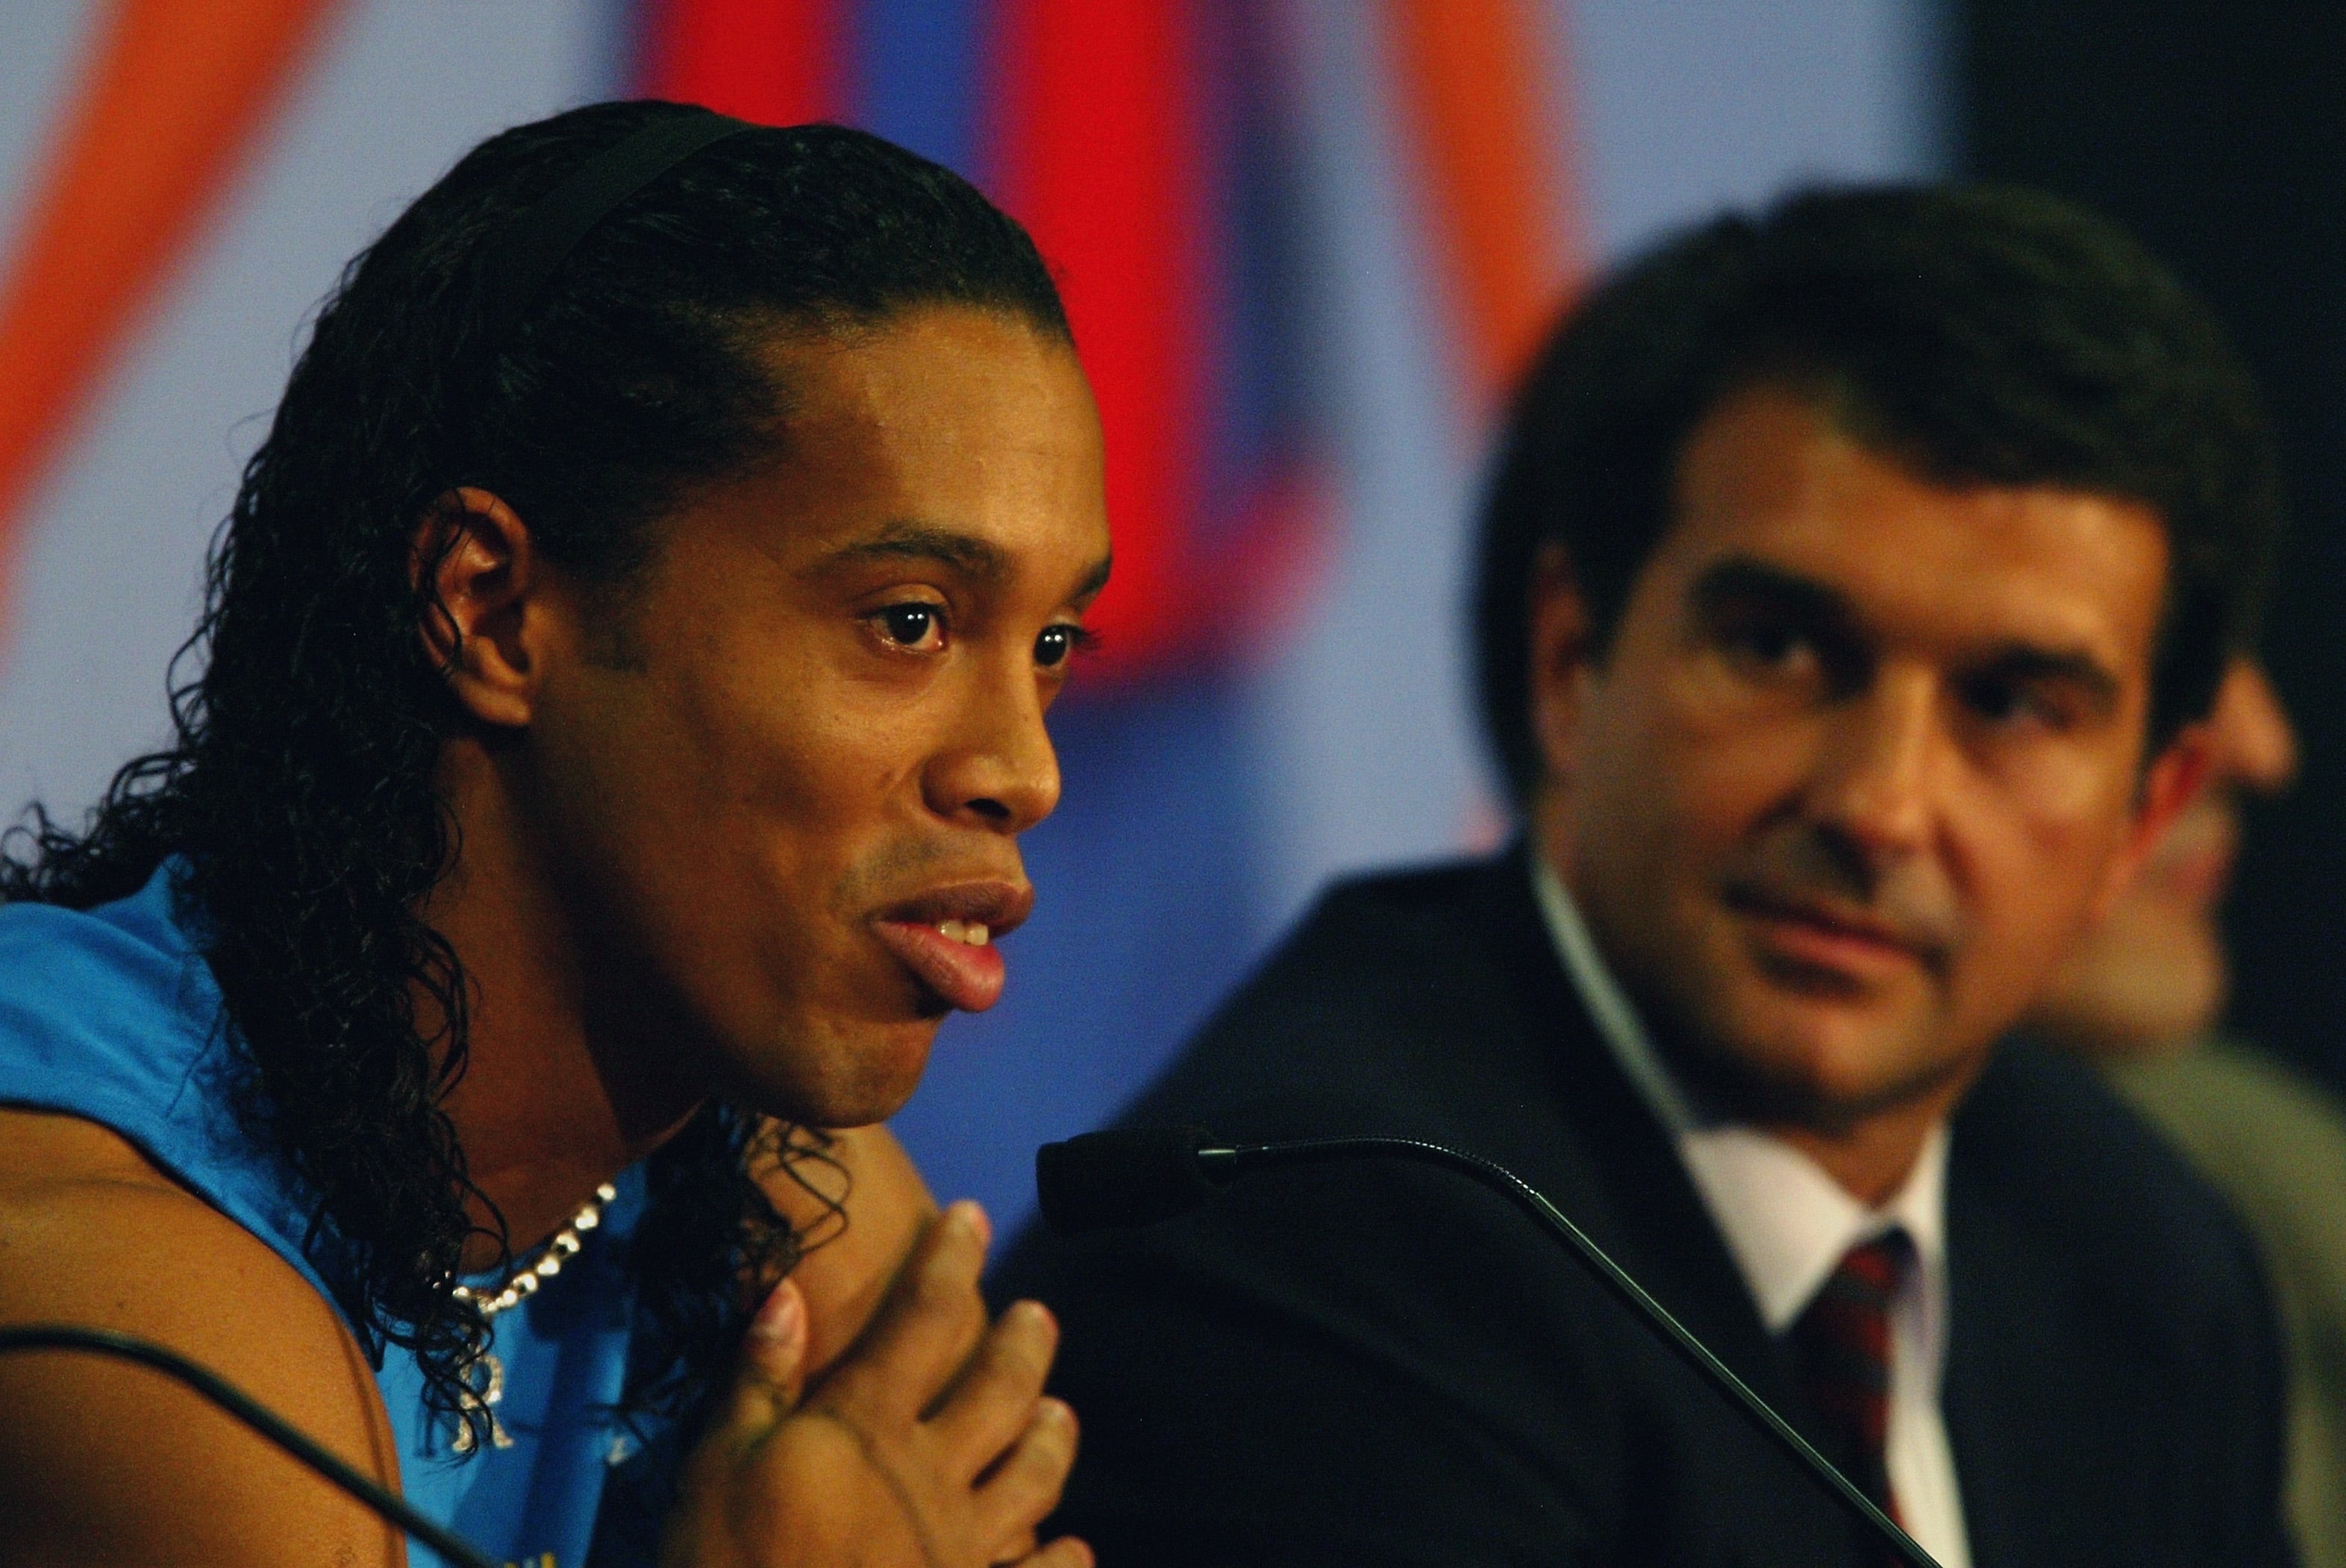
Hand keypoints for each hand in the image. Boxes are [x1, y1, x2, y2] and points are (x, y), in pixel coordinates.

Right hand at [661, 1201, 1089, 1567]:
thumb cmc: (727, 1567)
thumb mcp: (717, 1466)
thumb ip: (759, 1378)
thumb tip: (788, 1292)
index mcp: (870, 1425)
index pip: (926, 1317)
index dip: (953, 1260)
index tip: (972, 1216)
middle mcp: (933, 1474)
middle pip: (1003, 1388)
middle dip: (1026, 1343)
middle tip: (1039, 1314)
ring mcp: (963, 1545)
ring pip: (1035, 1475)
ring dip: (1053, 1439)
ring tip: (1059, 1412)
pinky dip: (1061, 1559)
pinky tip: (1072, 1547)